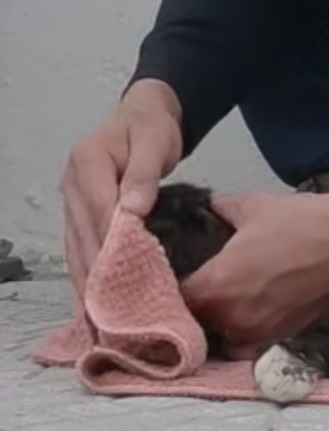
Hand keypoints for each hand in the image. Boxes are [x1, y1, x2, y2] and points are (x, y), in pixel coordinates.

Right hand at [60, 79, 183, 293]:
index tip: (126, 276)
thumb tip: (134, 209)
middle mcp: (72, 184)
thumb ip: (145, 174)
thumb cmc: (152, 128)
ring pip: (77, 245)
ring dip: (88, 280)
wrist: (144, 115)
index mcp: (87, 164)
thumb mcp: (155, 142)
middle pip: (84, 234)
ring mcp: (72, 200)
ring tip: (103, 316)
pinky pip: (80, 245)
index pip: (98, 211)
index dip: (111, 244)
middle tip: (117, 309)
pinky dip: (87, 272)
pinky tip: (95, 300)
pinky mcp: (79, 212)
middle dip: (99, 272)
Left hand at [182, 172, 328, 347]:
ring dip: (222, 324)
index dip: (171, 288)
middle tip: (201, 290)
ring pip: (225, 338)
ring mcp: (263, 331)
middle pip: (197, 324)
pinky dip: (250, 332)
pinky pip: (254, 342)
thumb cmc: (301, 221)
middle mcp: (235, 318)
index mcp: (217, 286)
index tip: (178, 277)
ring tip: (228, 305)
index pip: (175, 299)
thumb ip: (220, 211)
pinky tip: (256, 312)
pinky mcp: (288, 335)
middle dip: (195, 309)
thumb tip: (211, 209)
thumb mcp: (252, 207)